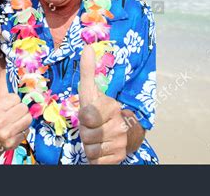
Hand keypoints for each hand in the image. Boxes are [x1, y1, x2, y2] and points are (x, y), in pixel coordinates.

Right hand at [0, 80, 31, 155]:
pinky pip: (27, 130)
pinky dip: (23, 129)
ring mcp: (5, 133)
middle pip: (23, 107)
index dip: (13, 101)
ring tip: (15, 120)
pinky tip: (15, 130)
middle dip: (19, 109)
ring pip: (27, 118)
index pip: (15, 98)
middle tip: (12, 113)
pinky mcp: (12, 142)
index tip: (7, 105)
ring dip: (23, 118)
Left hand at [78, 45, 127, 163]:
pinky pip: (96, 161)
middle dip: (85, 132)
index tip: (90, 115)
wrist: (125, 131)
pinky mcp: (117, 158)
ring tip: (96, 137)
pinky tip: (101, 148)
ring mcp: (120, 143)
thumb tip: (87, 47)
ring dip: (89, 145)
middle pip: (86, 135)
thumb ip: (88, 71)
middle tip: (93, 127)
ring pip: (90, 150)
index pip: (87, 117)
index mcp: (112, 108)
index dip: (84, 118)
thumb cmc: (101, 110)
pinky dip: (95, 157)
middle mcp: (119, 126)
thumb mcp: (92, 91)